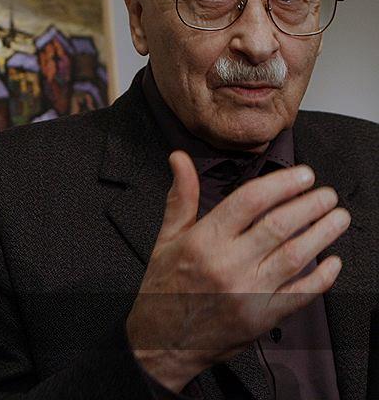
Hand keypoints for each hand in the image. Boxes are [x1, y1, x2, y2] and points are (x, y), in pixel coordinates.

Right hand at [126, 151, 349, 391]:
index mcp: (202, 241)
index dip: (281, 184)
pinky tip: (333, 261)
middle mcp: (227, 264)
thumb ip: (181, 197)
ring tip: (338, 217)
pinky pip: (301, 294)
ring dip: (322, 233)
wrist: (162, 341)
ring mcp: (247, 292)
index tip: (303, 175)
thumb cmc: (164, 288)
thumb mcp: (165, 239)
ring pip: (296, 256)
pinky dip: (322, 277)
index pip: (249, 201)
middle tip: (327, 194)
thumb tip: (180, 158)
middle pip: (279, 225)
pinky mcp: (262, 317)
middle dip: (310, 204)